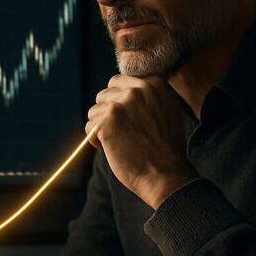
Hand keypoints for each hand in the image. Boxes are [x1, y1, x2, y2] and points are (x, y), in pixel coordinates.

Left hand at [86, 75, 195, 208]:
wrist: (166, 173)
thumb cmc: (165, 148)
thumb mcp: (166, 111)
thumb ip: (147, 96)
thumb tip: (124, 89)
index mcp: (153, 84)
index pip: (120, 81)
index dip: (119, 101)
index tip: (128, 119)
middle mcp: (137, 89)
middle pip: (105, 93)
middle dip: (107, 111)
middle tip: (120, 131)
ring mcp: (121, 104)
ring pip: (95, 110)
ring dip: (101, 126)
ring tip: (118, 141)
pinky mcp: (107, 120)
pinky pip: (89, 125)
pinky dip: (95, 139)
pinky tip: (110, 148)